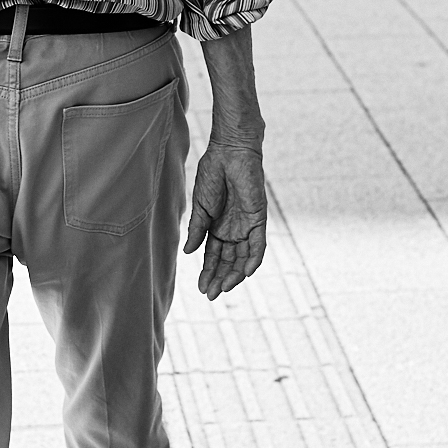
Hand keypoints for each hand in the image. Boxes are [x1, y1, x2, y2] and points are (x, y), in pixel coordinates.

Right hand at [184, 139, 266, 299]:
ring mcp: (247, 225)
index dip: (208, 271)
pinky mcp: (259, 219)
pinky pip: (258, 245)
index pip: (214, 255)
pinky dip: (253, 260)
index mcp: (217, 226)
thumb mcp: (200, 206)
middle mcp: (233, 229)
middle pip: (228, 260)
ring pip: (243, 257)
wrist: (229, 152)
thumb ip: (197, 229)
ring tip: (223, 288)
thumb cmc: (212, 173)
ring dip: (234, 274)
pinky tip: (244, 273)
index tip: (201, 288)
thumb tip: (188, 253)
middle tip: (211, 295)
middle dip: (219, 278)